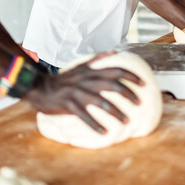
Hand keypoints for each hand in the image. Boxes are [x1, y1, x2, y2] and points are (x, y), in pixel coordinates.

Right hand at [25, 53, 143, 133]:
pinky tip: (104, 132)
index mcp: (90, 70)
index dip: (130, 75)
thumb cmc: (64, 79)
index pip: (115, 70)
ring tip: (127, 121)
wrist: (40, 87)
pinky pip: (84, 115)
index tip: (144, 83)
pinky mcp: (68, 104)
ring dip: (115, 112)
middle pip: (111, 85)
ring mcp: (77, 92)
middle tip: (139, 103)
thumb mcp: (80, 66)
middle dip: (128, 94)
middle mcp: (86, 80)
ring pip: (100, 102)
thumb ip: (98, 59)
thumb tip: (115, 51)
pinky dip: (95, 124)